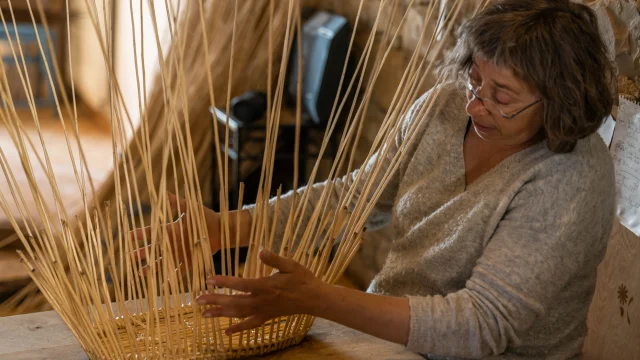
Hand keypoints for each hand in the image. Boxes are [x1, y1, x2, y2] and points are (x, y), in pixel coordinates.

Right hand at [130, 192, 220, 274]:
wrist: (221, 228)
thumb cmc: (205, 217)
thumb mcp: (190, 208)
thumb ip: (178, 203)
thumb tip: (165, 192)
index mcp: (172, 230)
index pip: (153, 232)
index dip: (141, 234)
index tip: (129, 236)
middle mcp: (174, 243)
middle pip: (155, 249)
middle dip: (143, 253)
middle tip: (131, 257)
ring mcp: (181, 253)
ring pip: (163, 262)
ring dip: (153, 267)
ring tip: (141, 272)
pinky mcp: (190, 260)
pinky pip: (180, 270)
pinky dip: (172, 277)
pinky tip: (163, 284)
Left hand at [196, 248, 324, 334]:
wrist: (313, 298)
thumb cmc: (302, 278)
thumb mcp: (290, 264)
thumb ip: (274, 259)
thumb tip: (260, 250)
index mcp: (265, 286)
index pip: (240, 284)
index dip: (223, 282)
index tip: (209, 279)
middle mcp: (262, 300)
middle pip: (234, 301)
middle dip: (215, 300)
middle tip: (198, 299)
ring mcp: (263, 311)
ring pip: (238, 314)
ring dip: (220, 314)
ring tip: (204, 314)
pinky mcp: (267, 317)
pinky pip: (249, 325)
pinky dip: (237, 328)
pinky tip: (225, 332)